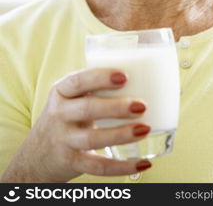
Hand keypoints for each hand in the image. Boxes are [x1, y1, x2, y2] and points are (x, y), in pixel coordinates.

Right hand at [2, 68, 151, 182]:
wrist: (37, 154)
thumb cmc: (66, 116)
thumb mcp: (70, 98)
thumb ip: (93, 87)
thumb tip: (141, 75)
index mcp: (61, 92)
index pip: (78, 81)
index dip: (101, 78)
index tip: (124, 76)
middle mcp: (59, 114)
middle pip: (87, 109)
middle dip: (116, 107)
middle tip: (141, 105)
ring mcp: (64, 140)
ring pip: (93, 138)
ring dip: (121, 134)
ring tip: (144, 129)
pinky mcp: (71, 162)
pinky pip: (98, 166)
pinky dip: (122, 167)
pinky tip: (142, 163)